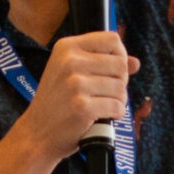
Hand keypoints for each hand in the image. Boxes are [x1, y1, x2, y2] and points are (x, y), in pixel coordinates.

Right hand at [18, 31, 139, 164]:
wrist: (36, 132)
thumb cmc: (56, 102)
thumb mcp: (70, 73)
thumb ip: (103, 63)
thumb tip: (136, 62)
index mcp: (66, 47)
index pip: (112, 40)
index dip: (120, 55)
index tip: (113, 70)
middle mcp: (70, 62)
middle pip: (121, 64)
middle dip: (120, 81)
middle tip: (104, 92)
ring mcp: (76, 84)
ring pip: (121, 87)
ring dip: (117, 100)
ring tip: (101, 105)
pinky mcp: (83, 107)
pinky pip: (117, 107)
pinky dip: (114, 115)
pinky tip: (101, 116)